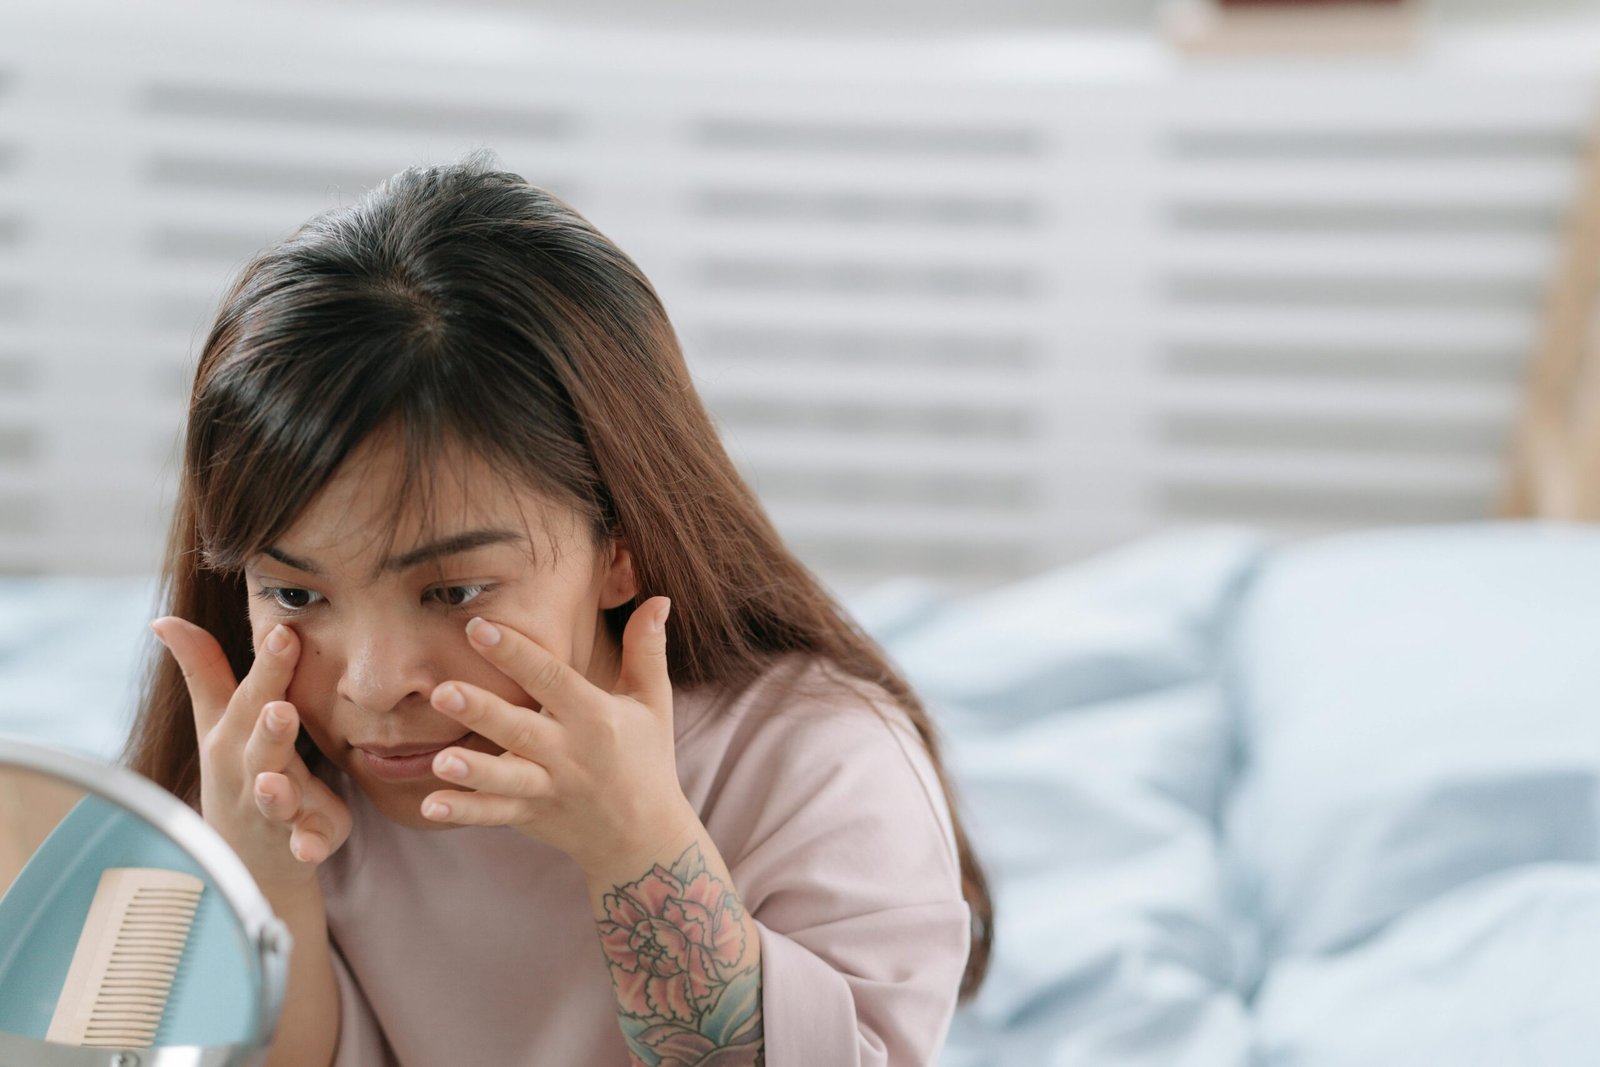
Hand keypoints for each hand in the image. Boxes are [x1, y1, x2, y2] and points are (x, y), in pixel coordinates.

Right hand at [149, 617, 351, 895]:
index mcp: (236, 736)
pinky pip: (305, 846)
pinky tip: (312, 848)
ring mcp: (276, 810)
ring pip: (274, 800)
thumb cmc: (237, 769)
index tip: (284, 632)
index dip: (269, 666)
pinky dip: (308, 847)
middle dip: (269, 729)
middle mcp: (252, 771)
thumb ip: (204, 669)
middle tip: (281, 708)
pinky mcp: (305, 839)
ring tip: (274, 782)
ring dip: (275, 792)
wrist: (246, 856)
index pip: (253, 696)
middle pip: (260, 747)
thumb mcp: (219, 720)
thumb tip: (165, 618)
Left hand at [421, 595, 697, 880]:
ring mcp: (549, 788)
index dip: (515, 653)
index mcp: (595, 717)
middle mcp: (570, 753)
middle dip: (482, 710)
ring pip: (506, 779)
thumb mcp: (653, 702)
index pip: (551, 679)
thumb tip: (660, 598)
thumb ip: (647, 650)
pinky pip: (495, 815)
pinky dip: (465, 812)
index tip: (476, 627)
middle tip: (441, 691)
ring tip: (440, 760)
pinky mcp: (532, 816)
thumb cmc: (647, 758)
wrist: (645, 838)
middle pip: (520, 729)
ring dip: (473, 771)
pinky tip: (430, 805)